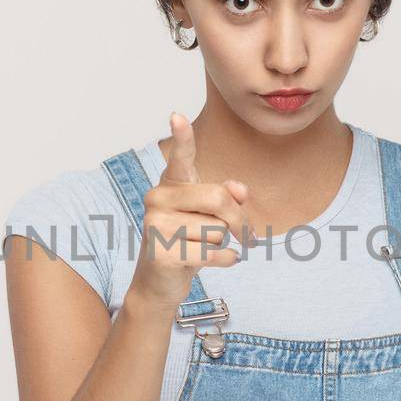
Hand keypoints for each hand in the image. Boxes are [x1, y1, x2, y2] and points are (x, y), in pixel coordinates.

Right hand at [127, 112, 252, 309]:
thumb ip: (228, 199)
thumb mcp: (210, 218)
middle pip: (218, 199)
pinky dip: (222, 260)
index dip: (182, 137)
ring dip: (221, 243)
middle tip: (243, 235)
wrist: (160, 284)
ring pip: (217, 229)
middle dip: (237, 221)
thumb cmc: (188, 244)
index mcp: (171, 185)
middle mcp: (158, 199)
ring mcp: (156, 225)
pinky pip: (213, 251)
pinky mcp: (162, 251)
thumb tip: (240, 190)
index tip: (178, 116)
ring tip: (201, 248)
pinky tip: (208, 262)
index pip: (180, 157)